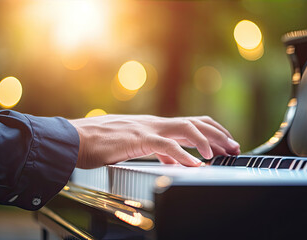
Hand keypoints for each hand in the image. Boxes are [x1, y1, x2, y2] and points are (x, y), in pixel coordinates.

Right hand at [68, 115, 240, 168]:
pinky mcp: (138, 139)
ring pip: (185, 129)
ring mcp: (147, 129)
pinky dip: (183, 156)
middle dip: (217, 134)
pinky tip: (194, 165)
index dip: (210, 131)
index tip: (225, 143)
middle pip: (194, 123)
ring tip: (219, 153)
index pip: (189, 123)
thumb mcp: (132, 147)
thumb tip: (172, 160)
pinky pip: (167, 146)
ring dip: (206, 140)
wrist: (73, 140)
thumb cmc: (97, 145)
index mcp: (153, 125)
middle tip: (233, 146)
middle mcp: (154, 123)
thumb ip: (154, 151)